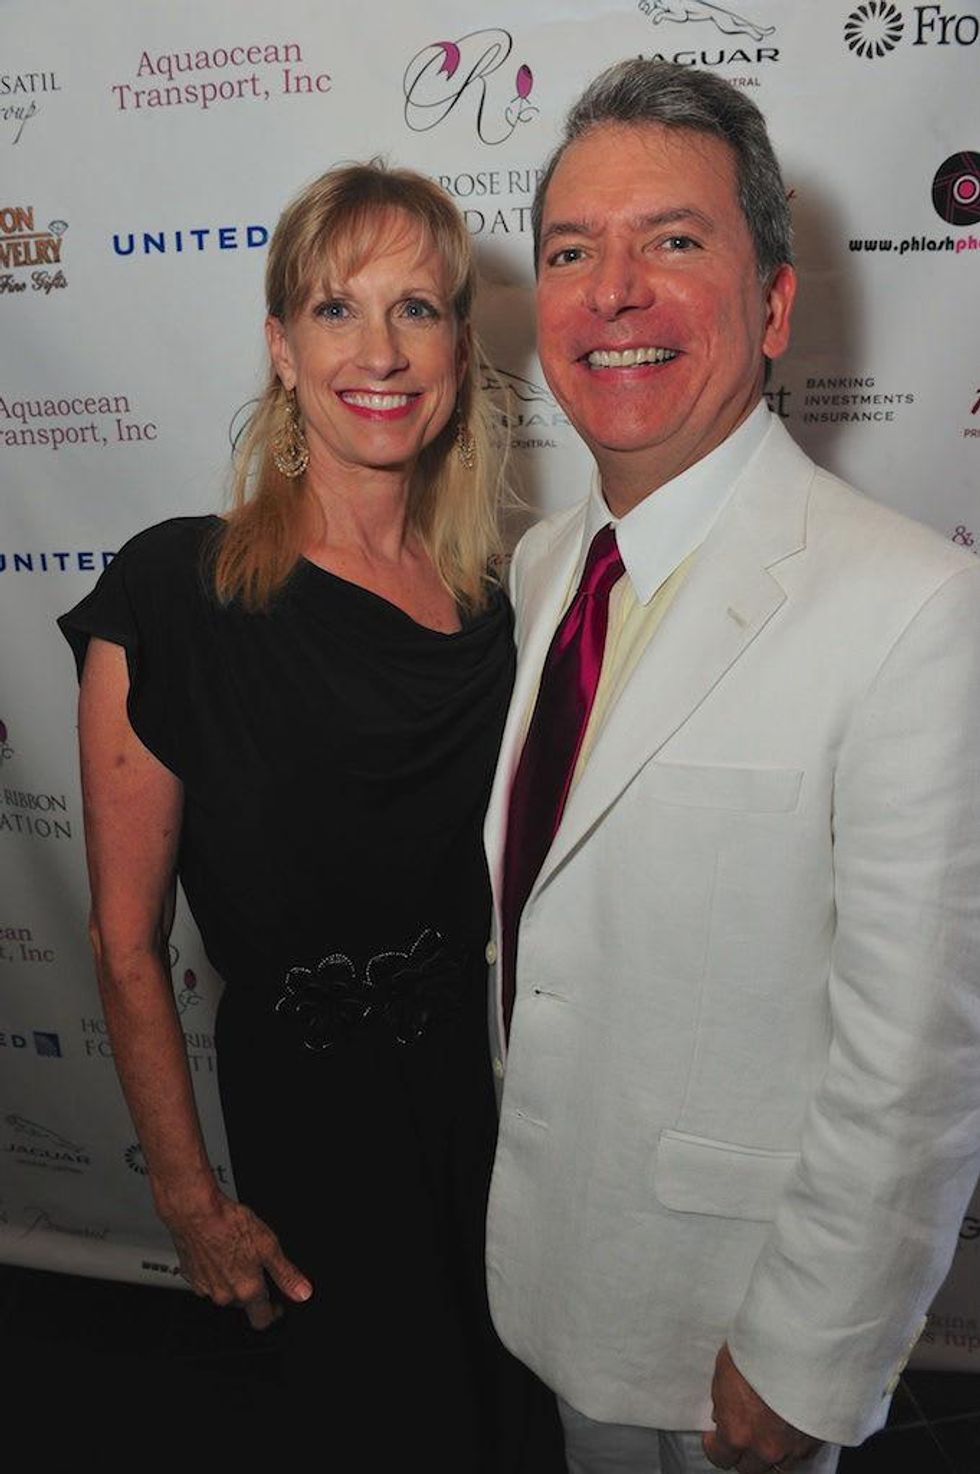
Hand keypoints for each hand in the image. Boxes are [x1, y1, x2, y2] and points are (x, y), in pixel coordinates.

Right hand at [167, 1193, 312, 1329]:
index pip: (261, 1319)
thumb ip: (286, 1273)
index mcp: (247, 1289)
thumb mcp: (268, 1245)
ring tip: (235, 1251)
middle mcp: (224, 1295)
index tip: (277, 1305)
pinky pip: (206, 1280)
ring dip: (231, 1279)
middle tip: (254, 1263)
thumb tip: (302, 1292)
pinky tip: (218, 1250)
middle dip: (251, 1288)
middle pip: (243, 1303)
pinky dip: (213, 1271)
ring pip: (224, 1291)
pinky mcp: (190, 1276)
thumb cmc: (229, 1224)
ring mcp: (205, 1287)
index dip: (272, 1313)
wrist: (195, 1212)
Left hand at [702, 1343, 822, 1471]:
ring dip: (770, 1452)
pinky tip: (789, 1426)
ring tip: (767, 1431)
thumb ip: (722, 1401)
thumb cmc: (762, 1350)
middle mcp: (766, 1447)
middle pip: (751, 1468)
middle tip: (742, 1433)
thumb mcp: (725, 1370)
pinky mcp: (817, 1440)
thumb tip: (722, 1414)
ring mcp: (794, 1447)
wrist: (802, 1342)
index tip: (714, 1439)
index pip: (721, 1458)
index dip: (715, 1447)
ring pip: (779, 1466)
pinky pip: (801, 1455)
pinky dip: (793, 1446)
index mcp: (738, 1432)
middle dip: (743, 1453)